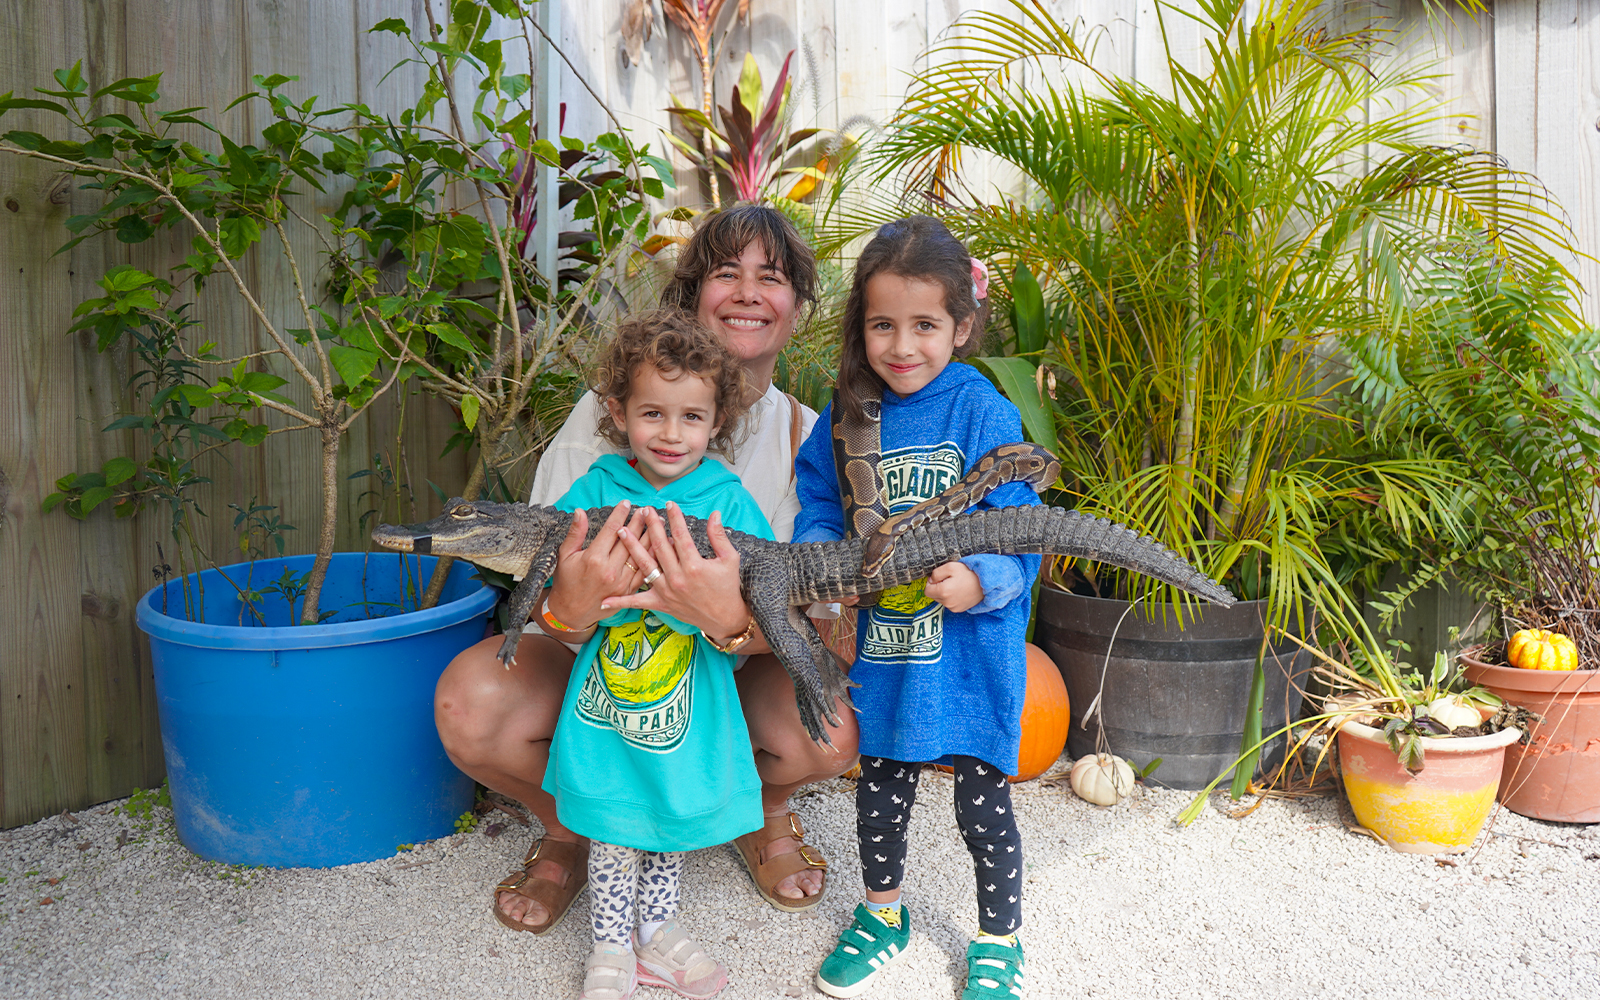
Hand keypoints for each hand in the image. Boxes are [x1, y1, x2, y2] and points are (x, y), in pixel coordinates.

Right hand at [545, 502, 647, 631]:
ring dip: (650, 537)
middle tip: (646, 509)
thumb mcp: (565, 555)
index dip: (620, 514)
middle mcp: (609, 570)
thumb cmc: (567, 581)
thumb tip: (580, 512)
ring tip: (657, 523)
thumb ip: (576, 533)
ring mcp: (621, 582)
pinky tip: (659, 547)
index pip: (610, 530)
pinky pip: (644, 571)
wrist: (571, 611)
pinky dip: (653, 558)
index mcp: (593, 558)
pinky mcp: (628, 591)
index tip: (626, 503)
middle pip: (628, 541)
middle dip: (639, 522)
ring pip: (640, 555)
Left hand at [603, 502, 752, 640]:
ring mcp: (666, 591)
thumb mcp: (730, 559)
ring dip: (631, 547)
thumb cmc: (728, 587)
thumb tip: (715, 514)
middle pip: (660, 546)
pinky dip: (620, 602)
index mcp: (694, 565)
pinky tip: (604, 600)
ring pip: (645, 565)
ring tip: (621, 530)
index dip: (674, 518)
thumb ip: (719, 536)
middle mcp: (677, 577)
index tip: (668, 504)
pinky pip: (637, 602)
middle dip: (650, 526)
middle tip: (643, 510)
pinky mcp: (661, 603)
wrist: (724, 618)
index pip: (681, 535)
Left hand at [925, 560, 983, 612]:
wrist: (985, 582)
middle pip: (933, 596)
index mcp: (943, 591)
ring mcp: (953, 607)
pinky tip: (959, 591)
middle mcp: (947, 602)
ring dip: (944, 593)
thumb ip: (936, 573)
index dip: (930, 583)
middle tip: (948, 580)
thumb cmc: (968, 573)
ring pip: (941, 600)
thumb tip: (930, 580)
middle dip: (937, 588)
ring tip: (955, 585)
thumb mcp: (950, 566)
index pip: (927, 591)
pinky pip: (949, 604)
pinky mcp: (959, 609)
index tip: (939, 578)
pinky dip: (951, 598)